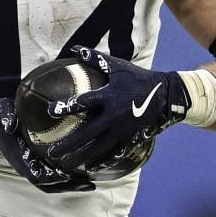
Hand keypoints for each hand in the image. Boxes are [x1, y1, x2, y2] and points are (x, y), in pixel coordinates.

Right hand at [0, 97, 94, 192]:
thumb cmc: (0, 117)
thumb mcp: (2, 113)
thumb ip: (6, 118)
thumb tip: (10, 125)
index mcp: (19, 158)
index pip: (37, 176)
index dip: (53, 178)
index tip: (69, 175)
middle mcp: (27, 166)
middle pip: (49, 185)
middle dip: (68, 186)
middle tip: (89, 184)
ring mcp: (32, 165)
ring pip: (53, 183)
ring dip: (71, 185)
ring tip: (91, 183)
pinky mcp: (38, 161)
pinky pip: (53, 173)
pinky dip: (68, 176)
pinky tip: (84, 170)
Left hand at [44, 47, 188, 169]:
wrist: (166, 95)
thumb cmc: (137, 78)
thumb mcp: (117, 66)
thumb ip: (95, 59)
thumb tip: (75, 49)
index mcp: (109, 96)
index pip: (82, 102)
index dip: (65, 106)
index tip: (49, 111)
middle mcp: (114, 115)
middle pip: (87, 133)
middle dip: (68, 144)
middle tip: (51, 153)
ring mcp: (123, 130)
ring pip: (98, 148)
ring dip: (81, 157)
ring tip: (65, 164)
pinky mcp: (131, 139)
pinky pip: (115, 153)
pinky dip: (102, 161)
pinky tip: (90, 167)